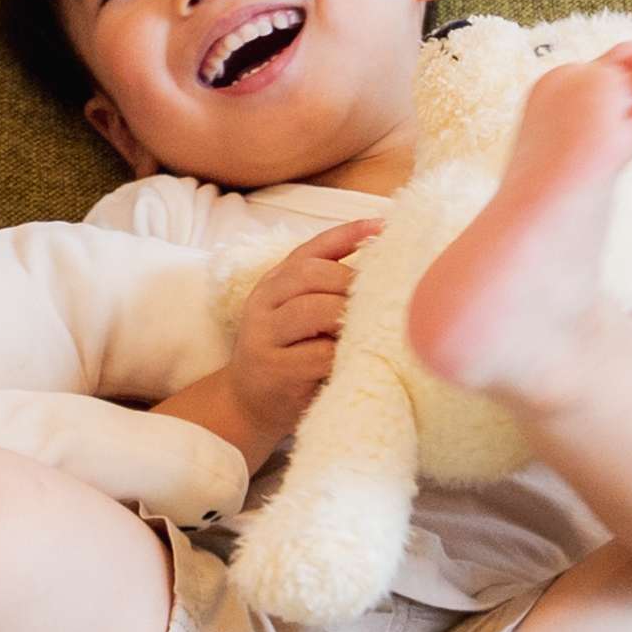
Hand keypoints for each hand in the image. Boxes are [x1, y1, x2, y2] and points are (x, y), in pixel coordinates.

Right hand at [216, 219, 373, 456]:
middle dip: (350, 281)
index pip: (309, 251)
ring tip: (370, 326)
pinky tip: (359, 356)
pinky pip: (319, 355)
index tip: (383, 227)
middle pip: (310, 275)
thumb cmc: (289, 351)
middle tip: (380, 295)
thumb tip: (379, 245)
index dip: (347, 235)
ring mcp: (265, 338)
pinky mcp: (276, 372)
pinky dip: (344, 353)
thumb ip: (327, 284)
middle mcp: (262, 304)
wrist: (248, 404)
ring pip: (313, 310)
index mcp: (273, 283)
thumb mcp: (298, 312)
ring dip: (347, 316)